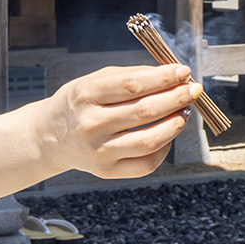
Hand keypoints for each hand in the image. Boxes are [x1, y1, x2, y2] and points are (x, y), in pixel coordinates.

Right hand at [31, 64, 198, 180]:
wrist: (51, 136)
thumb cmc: (80, 103)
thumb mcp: (96, 80)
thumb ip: (132, 76)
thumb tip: (172, 76)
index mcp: (86, 94)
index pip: (133, 85)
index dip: (164, 78)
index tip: (184, 72)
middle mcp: (91, 124)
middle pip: (145, 111)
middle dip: (176, 98)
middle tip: (193, 90)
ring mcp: (98, 151)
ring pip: (149, 140)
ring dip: (175, 124)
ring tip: (183, 112)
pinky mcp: (106, 171)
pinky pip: (145, 164)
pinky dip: (164, 148)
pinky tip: (167, 134)